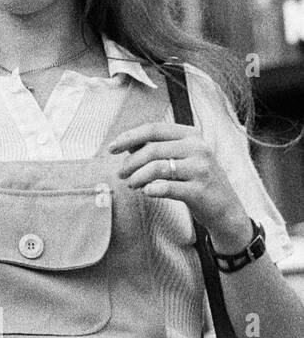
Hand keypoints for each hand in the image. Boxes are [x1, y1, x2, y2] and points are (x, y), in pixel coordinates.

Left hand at [109, 121, 249, 246]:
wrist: (226, 208)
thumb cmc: (196, 180)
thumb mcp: (181, 157)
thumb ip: (156, 148)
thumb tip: (126, 144)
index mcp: (192, 135)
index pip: (153, 128)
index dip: (129, 137)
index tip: (111, 148)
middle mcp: (199, 148)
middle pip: (151, 150)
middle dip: (130, 163)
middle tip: (121, 174)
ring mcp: (201, 169)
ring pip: (156, 168)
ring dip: (137, 177)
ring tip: (132, 184)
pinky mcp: (200, 190)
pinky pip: (166, 188)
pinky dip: (151, 190)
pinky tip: (147, 192)